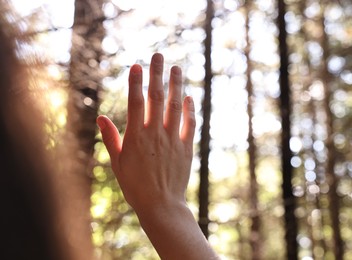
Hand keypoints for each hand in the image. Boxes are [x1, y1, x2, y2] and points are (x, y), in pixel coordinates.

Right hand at [97, 53, 194, 212]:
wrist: (161, 205)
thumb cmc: (135, 186)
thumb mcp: (118, 163)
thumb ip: (111, 139)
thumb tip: (101, 117)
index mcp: (136, 138)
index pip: (136, 103)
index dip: (136, 82)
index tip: (137, 65)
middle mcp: (155, 134)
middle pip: (157, 98)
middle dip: (157, 75)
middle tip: (159, 55)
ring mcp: (173, 140)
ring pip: (175, 107)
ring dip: (176, 86)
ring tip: (177, 68)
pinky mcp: (186, 148)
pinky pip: (189, 124)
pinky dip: (189, 109)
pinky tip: (188, 96)